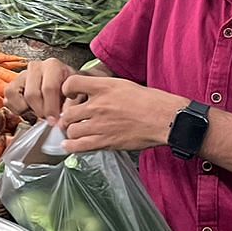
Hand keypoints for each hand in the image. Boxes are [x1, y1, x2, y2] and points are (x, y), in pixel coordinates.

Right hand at [6, 59, 76, 122]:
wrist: (63, 86)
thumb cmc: (69, 91)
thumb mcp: (77, 95)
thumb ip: (72, 105)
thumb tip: (61, 118)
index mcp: (53, 66)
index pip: (49, 88)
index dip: (51, 108)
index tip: (54, 121)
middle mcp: (35, 66)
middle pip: (31, 94)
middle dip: (40, 111)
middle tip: (48, 119)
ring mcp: (22, 74)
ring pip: (15, 95)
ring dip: (26, 109)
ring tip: (38, 111)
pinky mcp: (12, 84)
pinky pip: (8, 99)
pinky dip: (16, 109)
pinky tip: (30, 109)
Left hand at [59, 74, 184, 152]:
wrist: (164, 119)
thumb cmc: (150, 101)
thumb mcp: (124, 84)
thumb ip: (104, 88)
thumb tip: (91, 90)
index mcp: (103, 87)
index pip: (71, 84)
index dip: (66, 89)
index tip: (69, 95)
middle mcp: (98, 106)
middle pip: (67, 112)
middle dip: (67, 116)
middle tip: (72, 119)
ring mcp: (100, 125)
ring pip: (71, 130)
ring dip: (71, 132)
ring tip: (75, 132)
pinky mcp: (105, 142)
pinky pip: (78, 146)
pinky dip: (71, 146)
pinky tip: (71, 145)